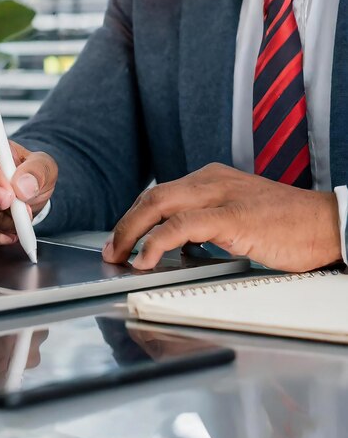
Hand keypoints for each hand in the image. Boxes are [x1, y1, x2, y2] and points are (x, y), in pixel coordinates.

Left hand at [102, 163, 342, 272]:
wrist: (328, 224)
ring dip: (132, 232)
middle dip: (125, 224)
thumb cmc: (284, 225)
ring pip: (159, 205)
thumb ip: (204, 224)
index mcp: (209, 179)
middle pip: (151, 197)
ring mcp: (220, 195)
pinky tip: (145, 258)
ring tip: (120, 255)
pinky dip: (157, 241)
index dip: (134, 217)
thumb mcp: (234, 217)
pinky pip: (182, 225)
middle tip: (112, 250)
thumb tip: (172, 244)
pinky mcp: (233, 216)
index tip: (121, 239)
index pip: (158, 194)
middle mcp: (210, 181)